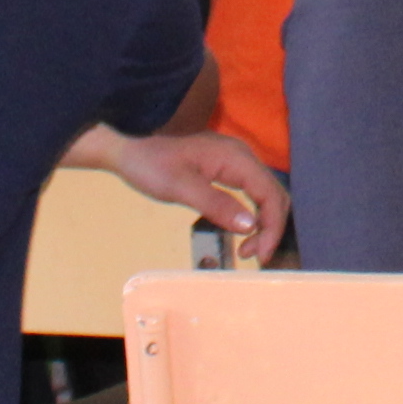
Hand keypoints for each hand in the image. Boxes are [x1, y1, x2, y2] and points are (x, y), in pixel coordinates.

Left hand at [115, 128, 289, 264]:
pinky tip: (241, 231)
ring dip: (264, 222)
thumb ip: (216, 205)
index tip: (259, 255)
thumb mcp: (180, 188)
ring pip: (265, 194)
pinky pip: (251, 192)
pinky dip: (253, 214)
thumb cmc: (151, 165)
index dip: (272, 226)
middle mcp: (242, 156)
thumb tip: (250, 226)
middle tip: (254, 256)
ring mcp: (235, 161)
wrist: (129, 147)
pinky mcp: (226, 168)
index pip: (270, 193)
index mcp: (236, 157)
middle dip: (271, 227)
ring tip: (248, 249)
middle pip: (274, 194)